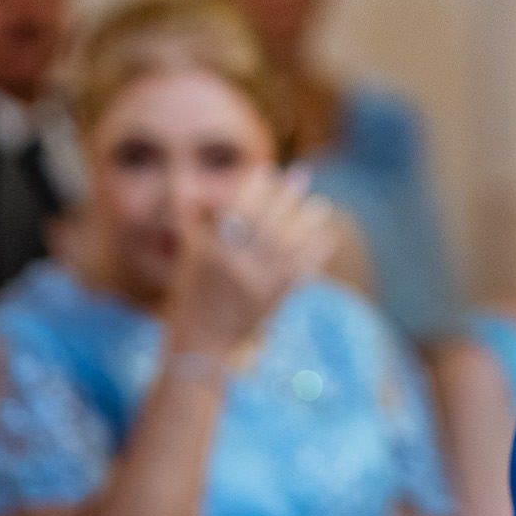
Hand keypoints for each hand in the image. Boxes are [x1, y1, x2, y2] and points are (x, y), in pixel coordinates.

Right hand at [163, 170, 335, 356]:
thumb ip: (206, 231)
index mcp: (212, 251)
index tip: (267, 170)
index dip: (254, 188)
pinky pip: (299, 272)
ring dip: (307, 221)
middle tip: (302, 174)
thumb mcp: (190, 261)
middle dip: (285, 196)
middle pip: (267, 223)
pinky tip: (326, 237)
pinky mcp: (273, 300)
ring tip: (321, 203)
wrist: (199, 345)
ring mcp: (257, 283)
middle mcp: (236, 264)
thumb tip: (227, 201)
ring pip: (288, 244)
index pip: (238, 211)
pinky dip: (314, 252)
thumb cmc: (189, 299)